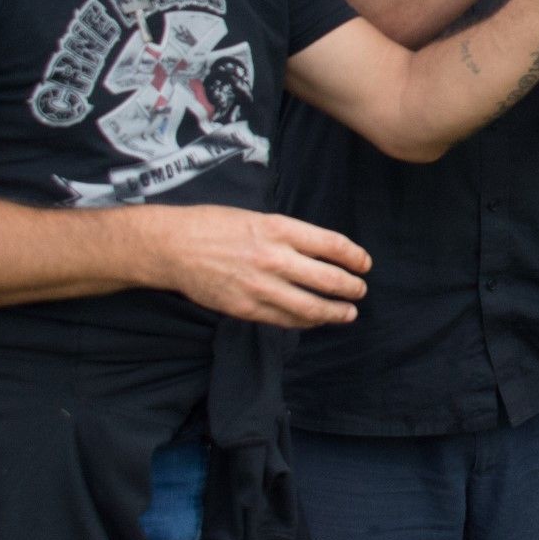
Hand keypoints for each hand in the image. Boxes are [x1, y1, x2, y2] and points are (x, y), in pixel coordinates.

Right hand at [161, 207, 370, 327]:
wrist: (173, 247)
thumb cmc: (215, 226)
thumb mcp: (259, 217)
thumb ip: (291, 236)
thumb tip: (323, 252)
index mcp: (280, 229)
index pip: (332, 245)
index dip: (355, 257)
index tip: (365, 264)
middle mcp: (274, 258)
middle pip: (329, 279)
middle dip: (352, 288)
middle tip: (361, 290)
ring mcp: (260, 286)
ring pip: (311, 307)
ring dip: (336, 312)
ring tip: (348, 313)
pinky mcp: (245, 308)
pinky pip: (285, 320)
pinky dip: (306, 321)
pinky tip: (316, 320)